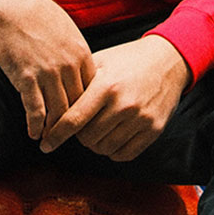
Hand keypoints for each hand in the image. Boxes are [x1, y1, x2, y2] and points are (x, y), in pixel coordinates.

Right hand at [0, 0, 94, 140]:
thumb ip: (76, 52)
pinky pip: (35, 109)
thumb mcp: (68, 30)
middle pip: (78, 105)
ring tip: (51, 141)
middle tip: (72, 138)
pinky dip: (35, 125)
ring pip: (58, 112)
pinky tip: (33, 133)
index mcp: (82, 54)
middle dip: (76, 125)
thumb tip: (82, 68)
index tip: (87, 120)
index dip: (91, 109)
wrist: (12, 5)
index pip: (93, 91)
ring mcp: (48, 73)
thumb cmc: (38, 14)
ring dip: (55, 131)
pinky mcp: (26, 78)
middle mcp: (68, 66)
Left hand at [40, 35, 190, 159]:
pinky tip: (111, 137)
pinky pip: (125, 154)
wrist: (168, 61)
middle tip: (81, 125)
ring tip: (97, 130)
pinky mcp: (154, 130)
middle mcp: (124, 105)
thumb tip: (51, 106)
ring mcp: (141, 119)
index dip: (56, 135)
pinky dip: (113, 151)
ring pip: (104, 148)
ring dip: (95, 144)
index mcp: (106, 86)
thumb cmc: (127, 60)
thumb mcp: (100, 62)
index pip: (73, 120)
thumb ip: (77, 84)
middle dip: (79, 135)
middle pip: (87, 138)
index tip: (45, 145)